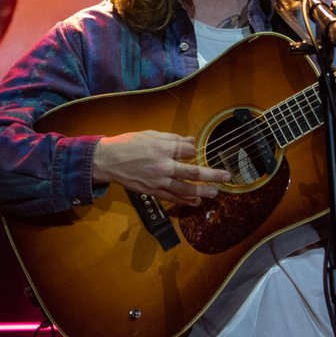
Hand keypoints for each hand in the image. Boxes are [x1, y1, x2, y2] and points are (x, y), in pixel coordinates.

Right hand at [91, 130, 230, 205]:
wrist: (108, 160)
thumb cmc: (128, 144)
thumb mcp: (151, 135)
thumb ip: (172, 139)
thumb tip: (191, 141)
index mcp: (163, 148)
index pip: (188, 150)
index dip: (194, 150)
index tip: (195, 150)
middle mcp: (163, 166)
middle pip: (193, 172)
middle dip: (212, 175)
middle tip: (226, 176)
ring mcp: (159, 181)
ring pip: (185, 189)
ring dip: (203, 192)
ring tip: (215, 192)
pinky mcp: (153, 191)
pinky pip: (173, 197)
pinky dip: (185, 200)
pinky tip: (196, 201)